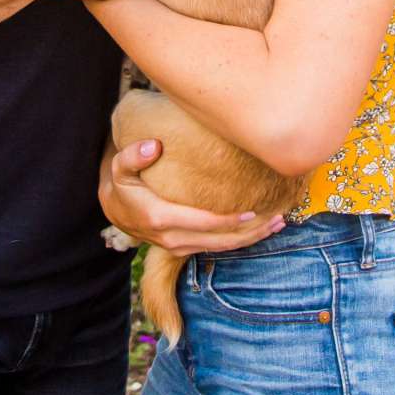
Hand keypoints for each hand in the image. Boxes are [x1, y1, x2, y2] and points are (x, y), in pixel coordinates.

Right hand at [100, 139, 282, 253]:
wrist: (114, 210)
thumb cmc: (122, 184)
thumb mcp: (120, 167)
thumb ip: (133, 155)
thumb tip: (154, 146)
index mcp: (161, 218)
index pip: (203, 223)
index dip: (229, 220)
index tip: (254, 211)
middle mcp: (173, 238)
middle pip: (220, 240)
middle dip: (251, 232)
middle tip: (280, 217)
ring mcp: (179, 246)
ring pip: (221, 247)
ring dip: (251, 238)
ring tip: (279, 224)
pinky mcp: (185, 248)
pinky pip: (216, 247)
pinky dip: (241, 241)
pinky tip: (261, 230)